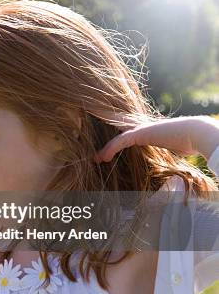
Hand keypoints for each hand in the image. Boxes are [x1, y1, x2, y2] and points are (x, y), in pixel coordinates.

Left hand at [94, 116, 218, 162]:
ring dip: (106, 150)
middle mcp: (142, 128)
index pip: (128, 136)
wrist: (196, 133)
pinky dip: (110, 149)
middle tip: (97, 157)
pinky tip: (104, 158)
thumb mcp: (174, 149)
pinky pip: (120, 141)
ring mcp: (140, 129)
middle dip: (107, 145)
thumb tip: (170, 165)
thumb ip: (166, 152)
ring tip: (97, 160)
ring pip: (117, 139)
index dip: (117, 143)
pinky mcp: (139, 133)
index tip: (108, 154)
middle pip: (119, 135)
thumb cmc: (189, 142)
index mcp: (149, 132)